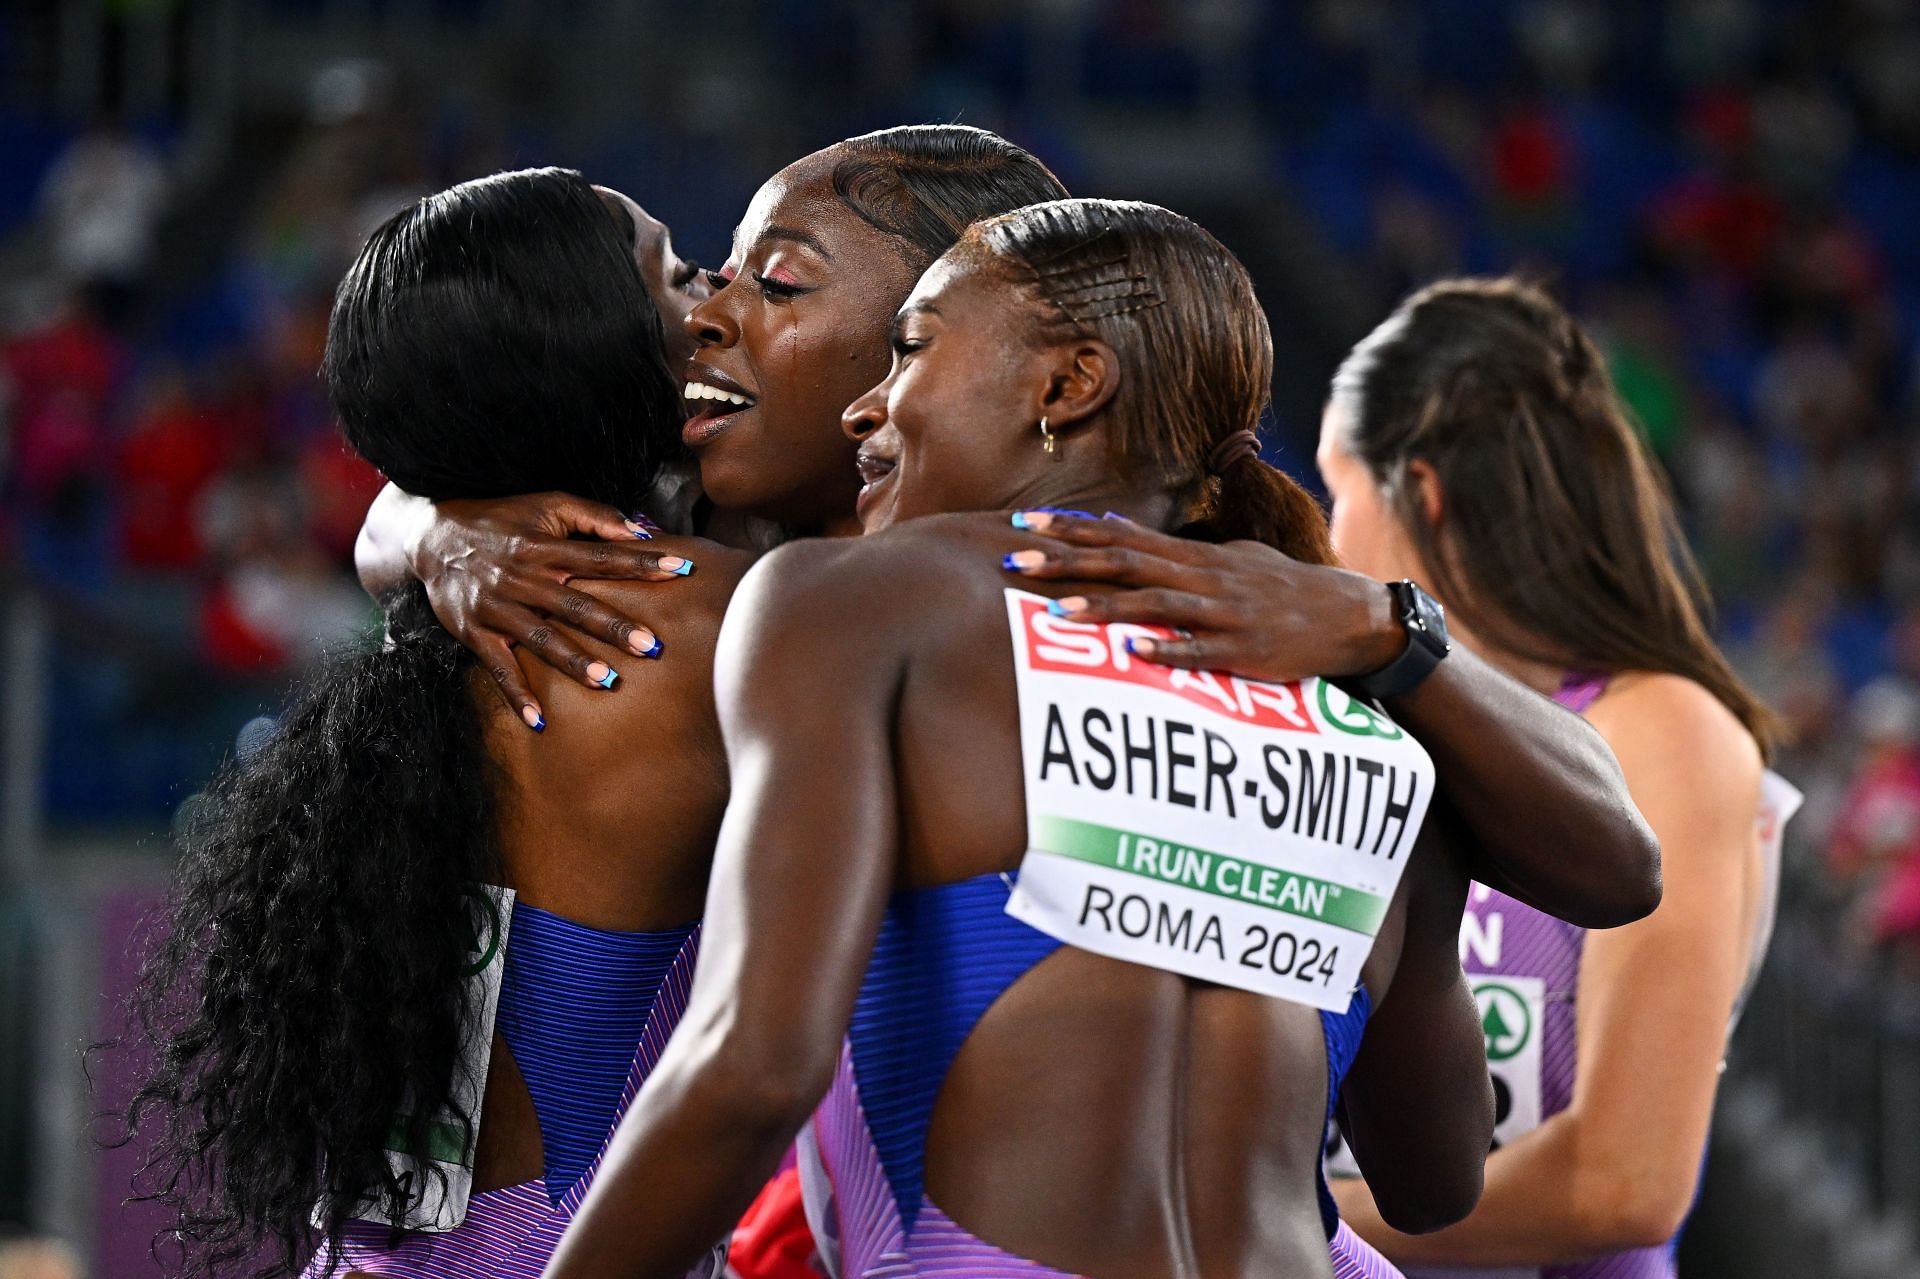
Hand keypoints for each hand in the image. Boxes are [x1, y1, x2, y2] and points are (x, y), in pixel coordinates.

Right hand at [408, 492, 693, 723]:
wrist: (431, 537)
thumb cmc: (502, 520)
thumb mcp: (547, 504)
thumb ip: (595, 516)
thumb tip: (644, 531)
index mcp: (544, 547)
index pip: (601, 557)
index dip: (641, 563)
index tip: (680, 570)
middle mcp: (523, 578)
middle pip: (574, 604)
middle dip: (613, 626)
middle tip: (652, 646)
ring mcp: (497, 608)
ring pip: (540, 639)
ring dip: (573, 662)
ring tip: (608, 682)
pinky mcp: (475, 632)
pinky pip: (498, 668)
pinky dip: (516, 695)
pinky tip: (540, 720)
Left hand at [1000, 511, 1403, 683]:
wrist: (1347, 615)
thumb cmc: (1278, 587)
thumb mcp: (1226, 555)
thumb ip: (1168, 545)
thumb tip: (1114, 525)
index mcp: (1195, 555)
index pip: (1121, 535)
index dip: (1071, 530)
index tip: (1024, 524)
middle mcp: (1204, 576)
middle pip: (1126, 563)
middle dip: (1069, 562)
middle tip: (1017, 562)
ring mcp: (1223, 613)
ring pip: (1156, 604)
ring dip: (1106, 607)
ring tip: (1058, 613)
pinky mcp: (1243, 649)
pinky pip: (1199, 651)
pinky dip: (1166, 651)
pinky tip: (1132, 653)